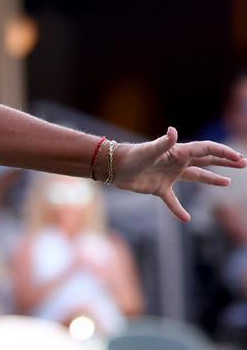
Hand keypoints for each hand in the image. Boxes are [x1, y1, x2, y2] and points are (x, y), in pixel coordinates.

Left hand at [114, 127, 245, 221]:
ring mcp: (169, 175)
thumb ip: (164, 143)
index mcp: (179, 152)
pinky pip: (172, 201)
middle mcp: (177, 163)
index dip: (223, 152)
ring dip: (211, 180)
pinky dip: (178, 209)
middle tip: (242, 162)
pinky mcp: (159, 188)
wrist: (114, 167)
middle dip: (224, 161)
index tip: (238, 158)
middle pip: (206, 160)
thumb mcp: (150, 150)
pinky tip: (186, 218)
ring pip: (195, 177)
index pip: (206, 150)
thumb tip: (173, 131)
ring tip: (227, 183)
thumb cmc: (132, 156)